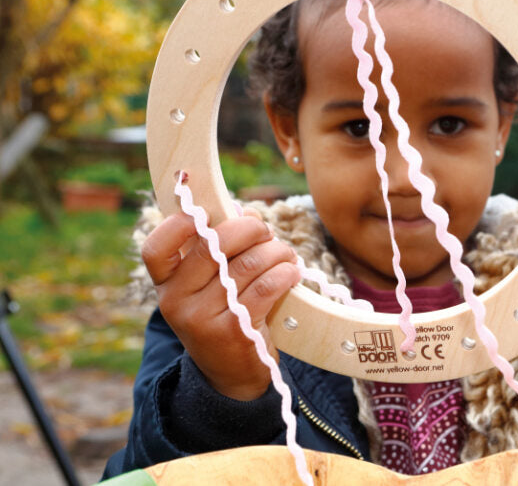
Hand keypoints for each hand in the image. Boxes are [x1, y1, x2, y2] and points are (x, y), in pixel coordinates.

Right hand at [141, 210, 300, 399]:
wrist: (232, 376)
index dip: (178, 225)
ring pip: (248, 263)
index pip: (156, 249)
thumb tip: (241, 210)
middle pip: (212, 245)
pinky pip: (267, 286)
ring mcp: (205, 318)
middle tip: (265, 231)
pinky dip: (285, 272)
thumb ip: (219, 248)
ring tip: (285, 254)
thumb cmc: (225, 314)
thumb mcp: (210, 286)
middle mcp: (179, 302)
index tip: (208, 213)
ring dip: (276, 251)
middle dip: (248, 228)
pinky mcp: (237, 330)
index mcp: (166, 285)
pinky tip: (291, 272)